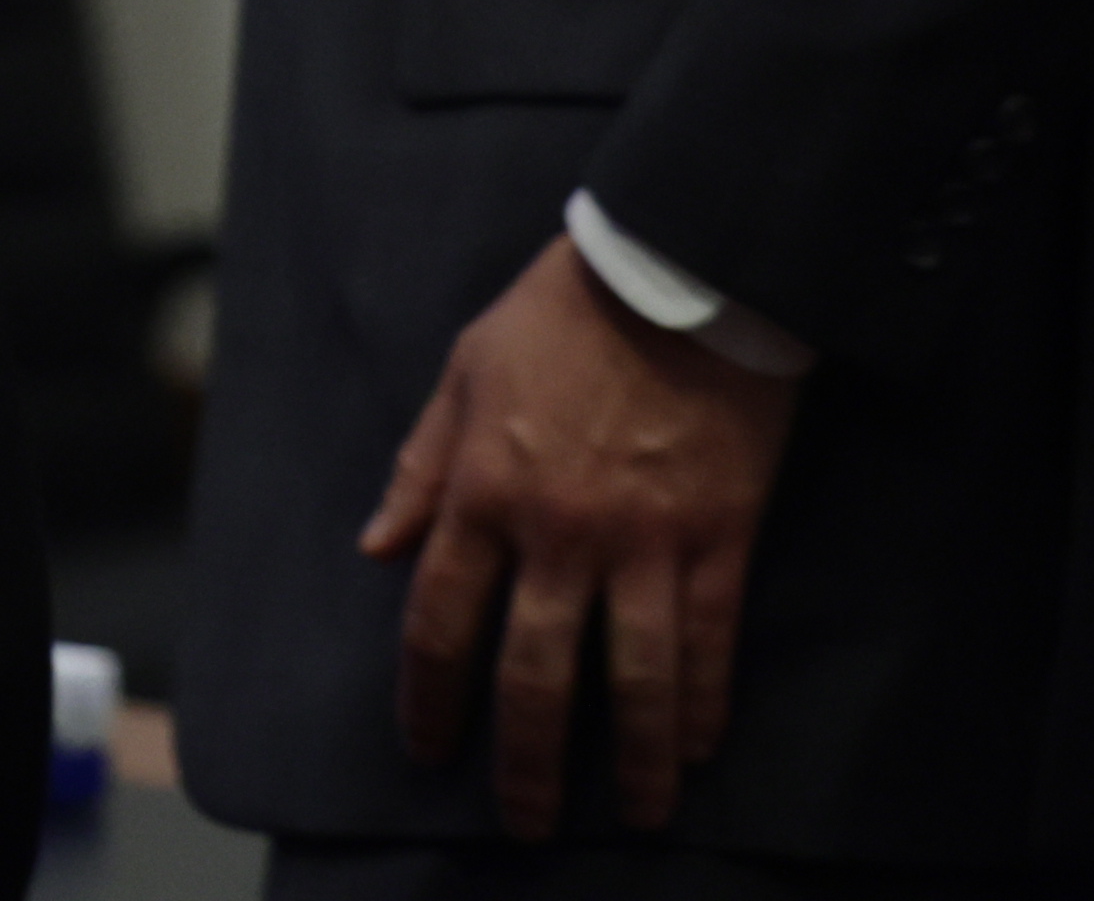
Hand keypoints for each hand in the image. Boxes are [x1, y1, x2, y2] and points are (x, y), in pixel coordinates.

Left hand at [365, 234, 799, 835]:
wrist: (677, 272)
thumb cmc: (561, 315)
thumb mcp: (464, 371)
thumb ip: (421, 465)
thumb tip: (377, 547)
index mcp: (483, 490)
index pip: (440, 620)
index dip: (429, 696)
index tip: (429, 746)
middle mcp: (557, 532)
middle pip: (531, 673)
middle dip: (522, 760)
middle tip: (524, 820)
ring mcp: (642, 542)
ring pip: (630, 680)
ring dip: (628, 761)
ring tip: (632, 813)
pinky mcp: (716, 540)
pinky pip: (708, 645)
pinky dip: (701, 706)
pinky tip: (692, 747)